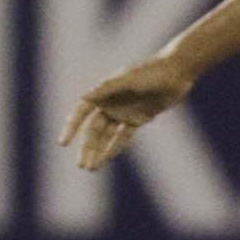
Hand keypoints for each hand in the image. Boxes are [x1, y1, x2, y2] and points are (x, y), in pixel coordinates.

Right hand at [60, 54, 198, 171]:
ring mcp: (123, 112)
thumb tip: (83, 98)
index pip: (81, 113)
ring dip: (98, 151)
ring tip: (91, 168)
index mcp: (103, 92)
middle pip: (93, 130)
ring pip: (106, 136)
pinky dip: (115, 147)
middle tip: (82, 166)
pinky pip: (123, 136)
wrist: (176, 72)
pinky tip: (106, 159)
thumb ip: (106, 89)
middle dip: (87, 148)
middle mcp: (110, 103)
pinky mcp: (138, 118)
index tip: (63, 143)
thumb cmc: (151, 71)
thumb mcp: (128, 80)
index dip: (71, 128)